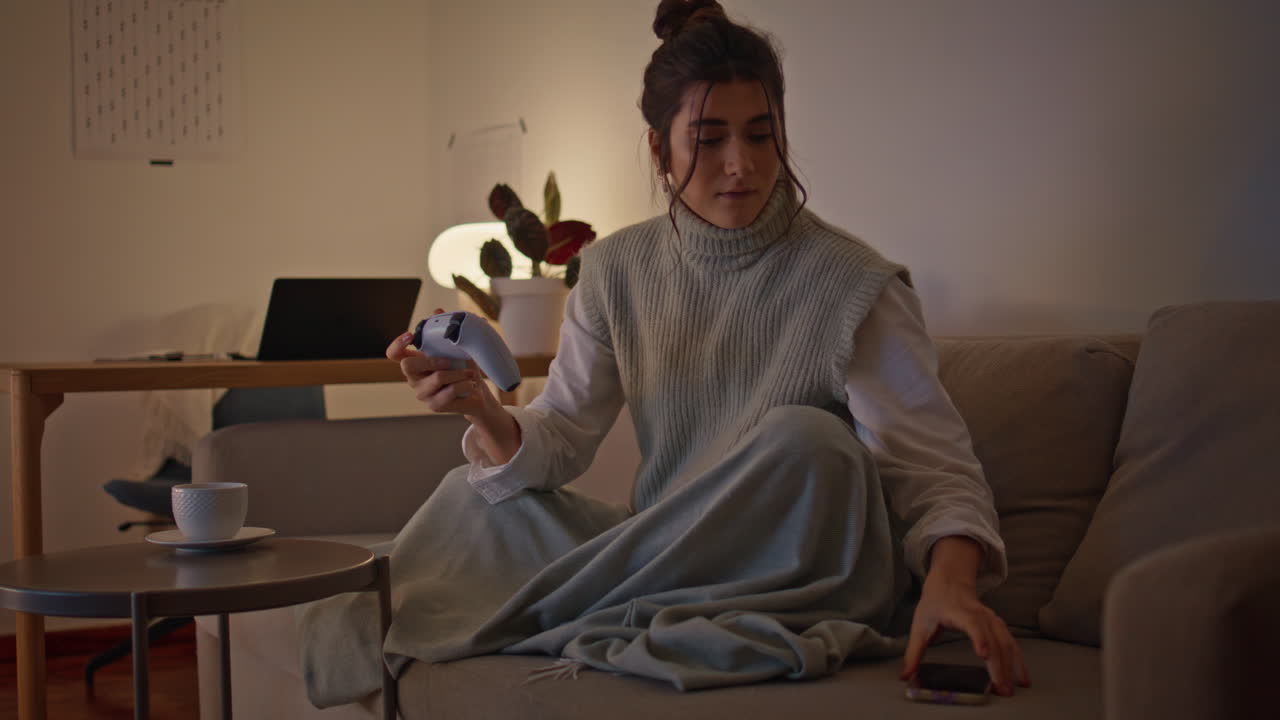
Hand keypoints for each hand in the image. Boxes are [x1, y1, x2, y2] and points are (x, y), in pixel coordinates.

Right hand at [386, 309, 521, 463]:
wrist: (478, 394)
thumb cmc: (464, 368)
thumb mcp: (458, 347)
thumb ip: (447, 331)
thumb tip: (438, 310)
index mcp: (415, 361)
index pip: (393, 354)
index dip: (397, 344)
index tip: (410, 335)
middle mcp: (414, 378)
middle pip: (407, 366)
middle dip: (431, 359)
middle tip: (449, 360)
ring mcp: (422, 393)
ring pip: (436, 378)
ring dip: (458, 373)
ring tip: (470, 373)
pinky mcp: (434, 406)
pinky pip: (448, 392)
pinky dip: (464, 385)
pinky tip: (470, 384)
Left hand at [900, 539, 1030, 696]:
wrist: (950, 581)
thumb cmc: (934, 604)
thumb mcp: (919, 626)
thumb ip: (913, 653)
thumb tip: (906, 676)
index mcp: (959, 611)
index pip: (972, 624)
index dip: (979, 638)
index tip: (984, 655)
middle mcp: (980, 614)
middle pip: (993, 639)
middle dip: (999, 664)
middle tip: (1000, 688)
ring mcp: (992, 619)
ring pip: (1006, 641)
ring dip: (1012, 665)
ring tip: (1012, 687)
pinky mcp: (998, 625)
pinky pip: (1011, 642)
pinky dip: (1017, 659)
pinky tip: (1021, 677)